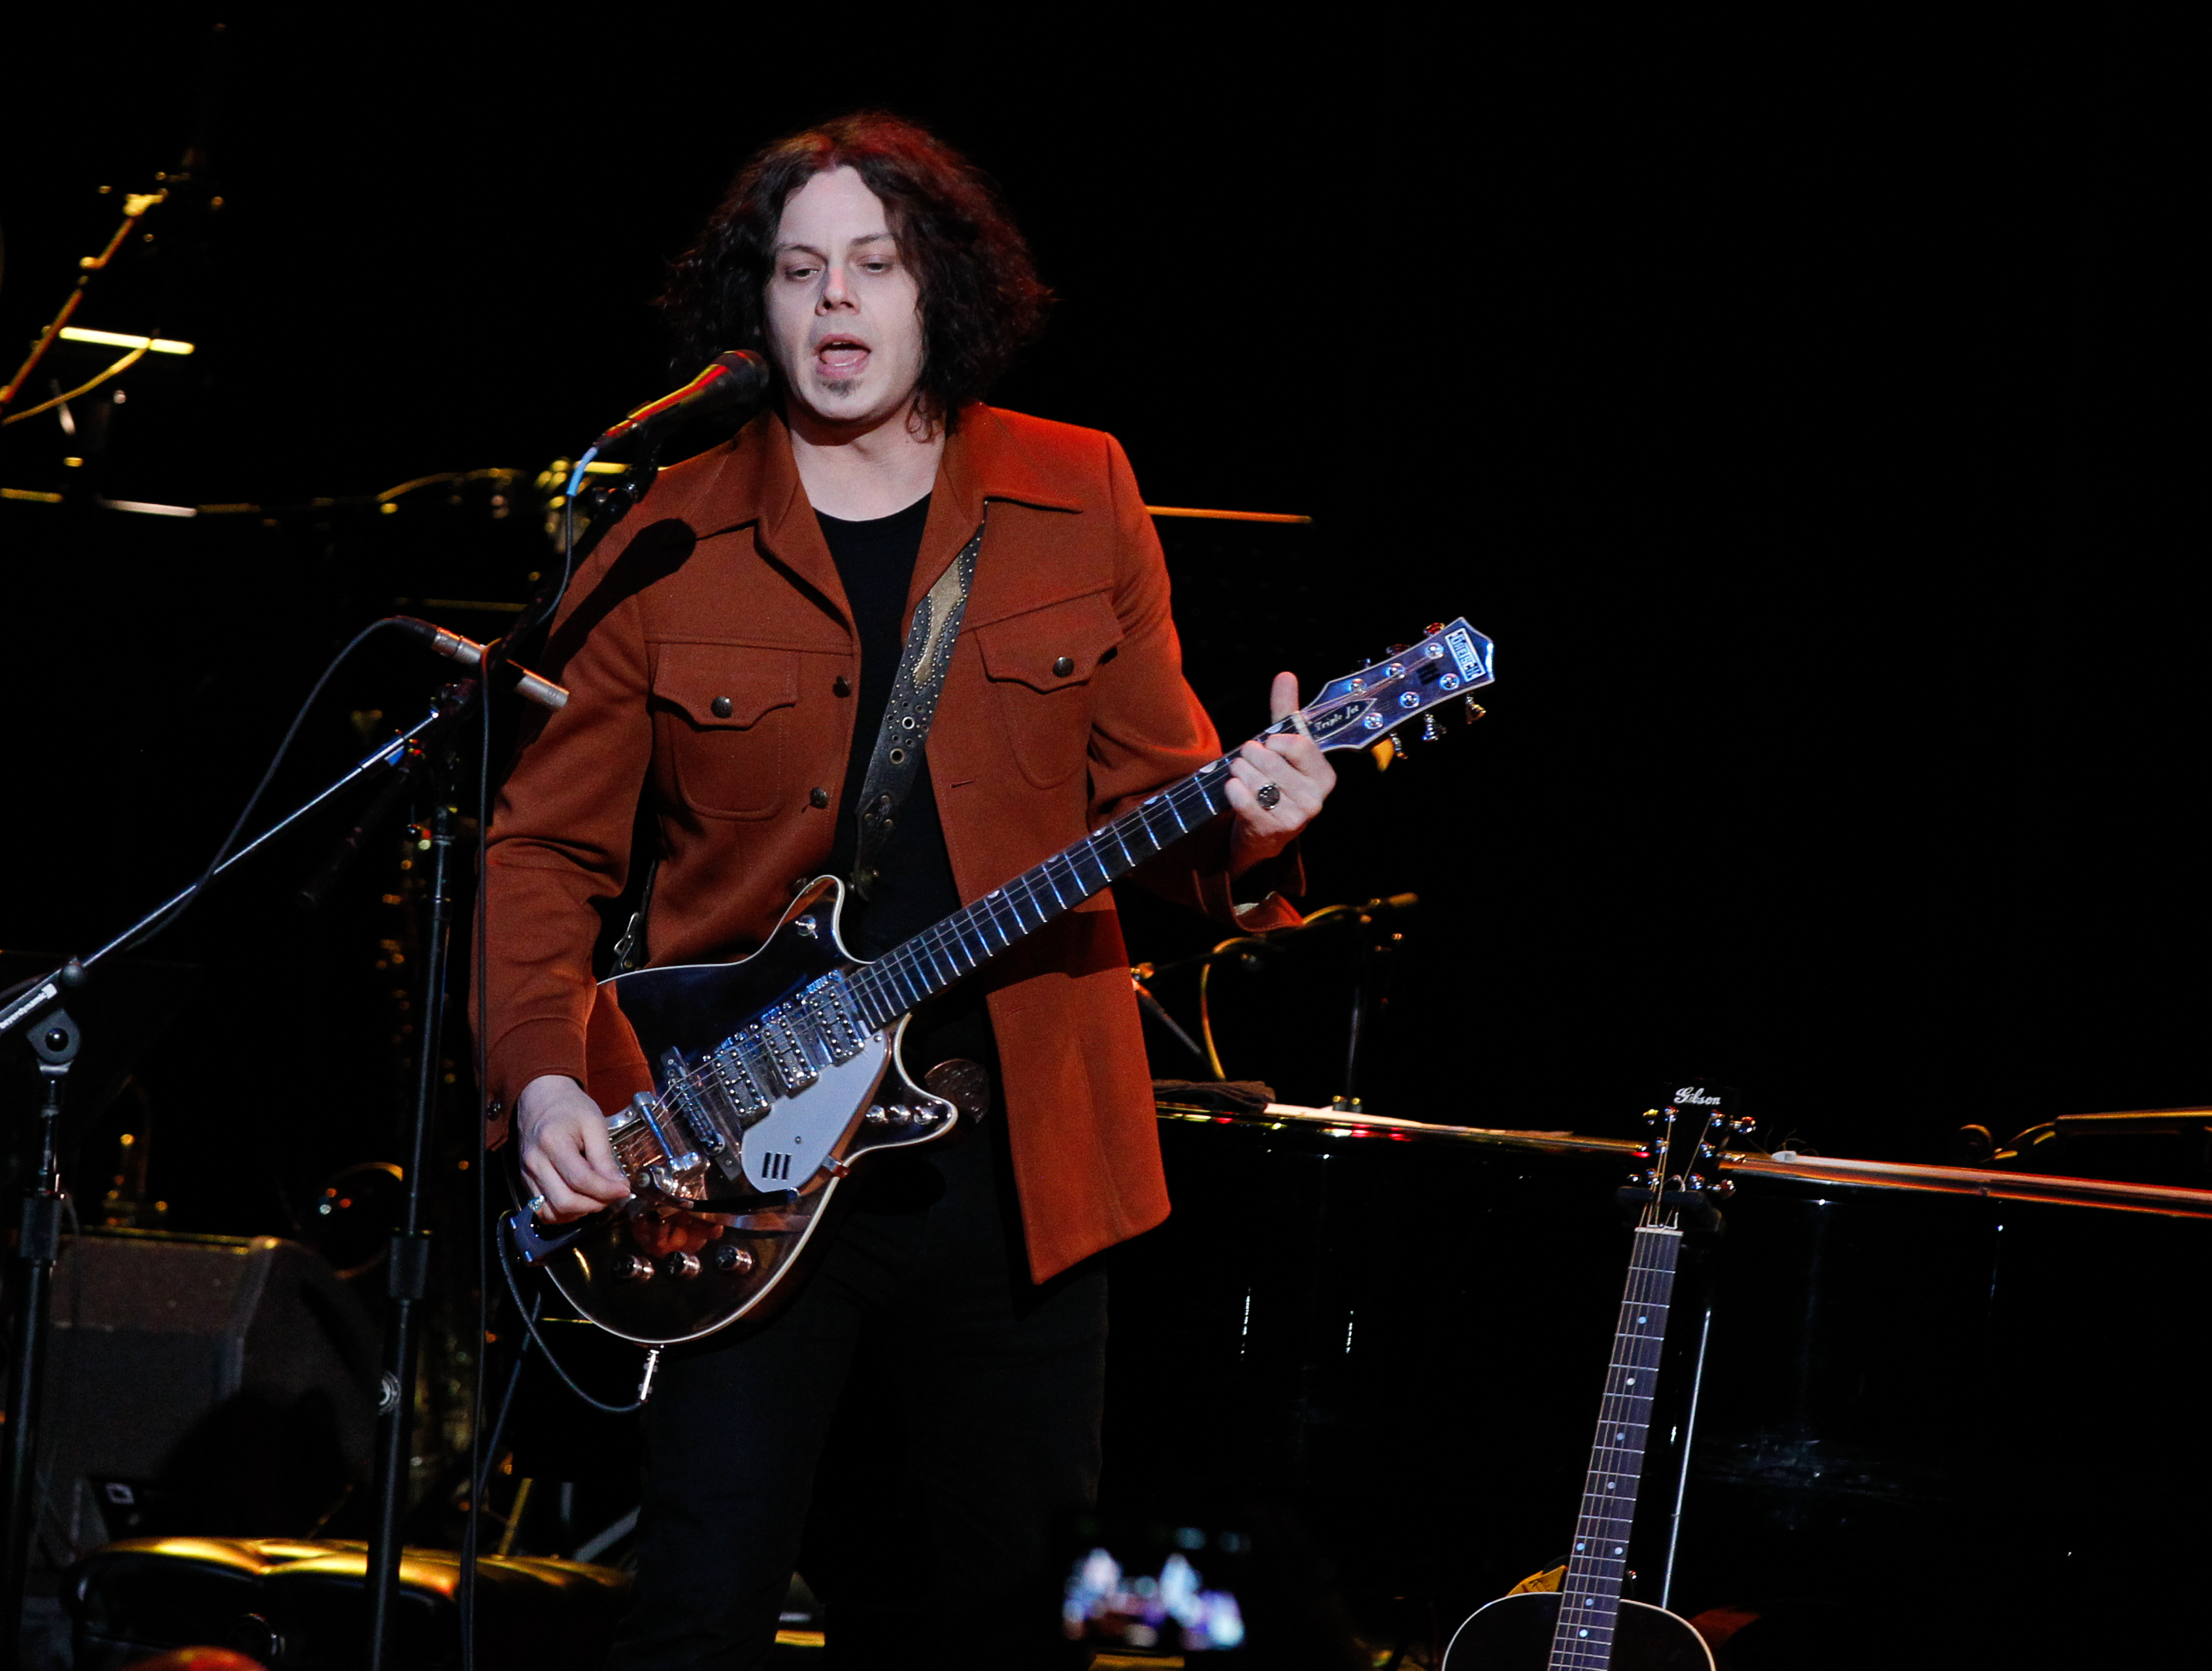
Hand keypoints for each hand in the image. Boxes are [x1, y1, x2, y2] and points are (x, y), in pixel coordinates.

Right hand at [517, 1073, 630, 1220]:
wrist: (540, 1098)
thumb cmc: (569, 1107)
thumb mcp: (594, 1123)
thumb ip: (604, 1157)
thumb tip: (619, 1186)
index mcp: (553, 1142)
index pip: (581, 1180)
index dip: (607, 1191)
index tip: (624, 1189)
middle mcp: (535, 1162)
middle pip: (565, 1202)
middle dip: (595, 1204)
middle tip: (612, 1195)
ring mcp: (527, 1174)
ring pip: (552, 1212)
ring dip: (579, 1212)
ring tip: (596, 1198)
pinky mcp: (525, 1181)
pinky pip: (542, 1210)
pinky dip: (563, 1213)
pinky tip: (579, 1201)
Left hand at [1224, 671, 1335, 873]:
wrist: (1264, 833)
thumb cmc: (1276, 784)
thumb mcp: (1284, 749)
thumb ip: (1286, 713)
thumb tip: (1286, 676)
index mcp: (1324, 776)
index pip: (1298, 745)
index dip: (1275, 741)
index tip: (1268, 744)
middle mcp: (1315, 799)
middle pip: (1271, 761)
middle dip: (1251, 755)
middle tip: (1247, 758)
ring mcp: (1296, 818)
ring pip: (1255, 780)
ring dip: (1239, 772)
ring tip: (1240, 774)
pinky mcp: (1272, 831)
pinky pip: (1243, 799)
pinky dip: (1233, 790)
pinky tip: (1234, 790)